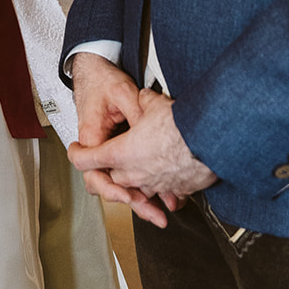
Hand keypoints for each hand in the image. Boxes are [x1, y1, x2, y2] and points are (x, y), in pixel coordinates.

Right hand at [67, 52, 171, 224]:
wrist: (93, 71)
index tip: (127, 195)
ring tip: (161, 211)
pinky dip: (143, 186)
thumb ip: (138, 114)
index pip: (92, 170)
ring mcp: (106, 150)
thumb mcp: (123, 93)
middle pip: (107, 185)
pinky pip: (127, 173)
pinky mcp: (117, 150)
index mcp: (92, 135)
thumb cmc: (102, 80)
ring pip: (118, 183)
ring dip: (139, 199)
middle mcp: (97, 147)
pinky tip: (164, 194)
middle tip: (153, 213)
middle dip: (131, 202)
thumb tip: (153, 131)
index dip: (109, 186)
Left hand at [70, 84, 215, 227]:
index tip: (76, 150)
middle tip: (115, 155)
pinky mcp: (177, 190)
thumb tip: (143, 97)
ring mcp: (155, 184)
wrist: (212, 141)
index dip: (77, 154)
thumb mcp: (152, 103)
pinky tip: (168, 174)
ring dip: (138, 176)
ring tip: (146, 163)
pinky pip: (164, 191)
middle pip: (112, 176)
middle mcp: (135, 173)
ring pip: (138, 187)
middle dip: (112, 166)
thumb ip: (142, 102)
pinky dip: (163, 184)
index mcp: (121, 153)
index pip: (86, 160)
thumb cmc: (181, 126)